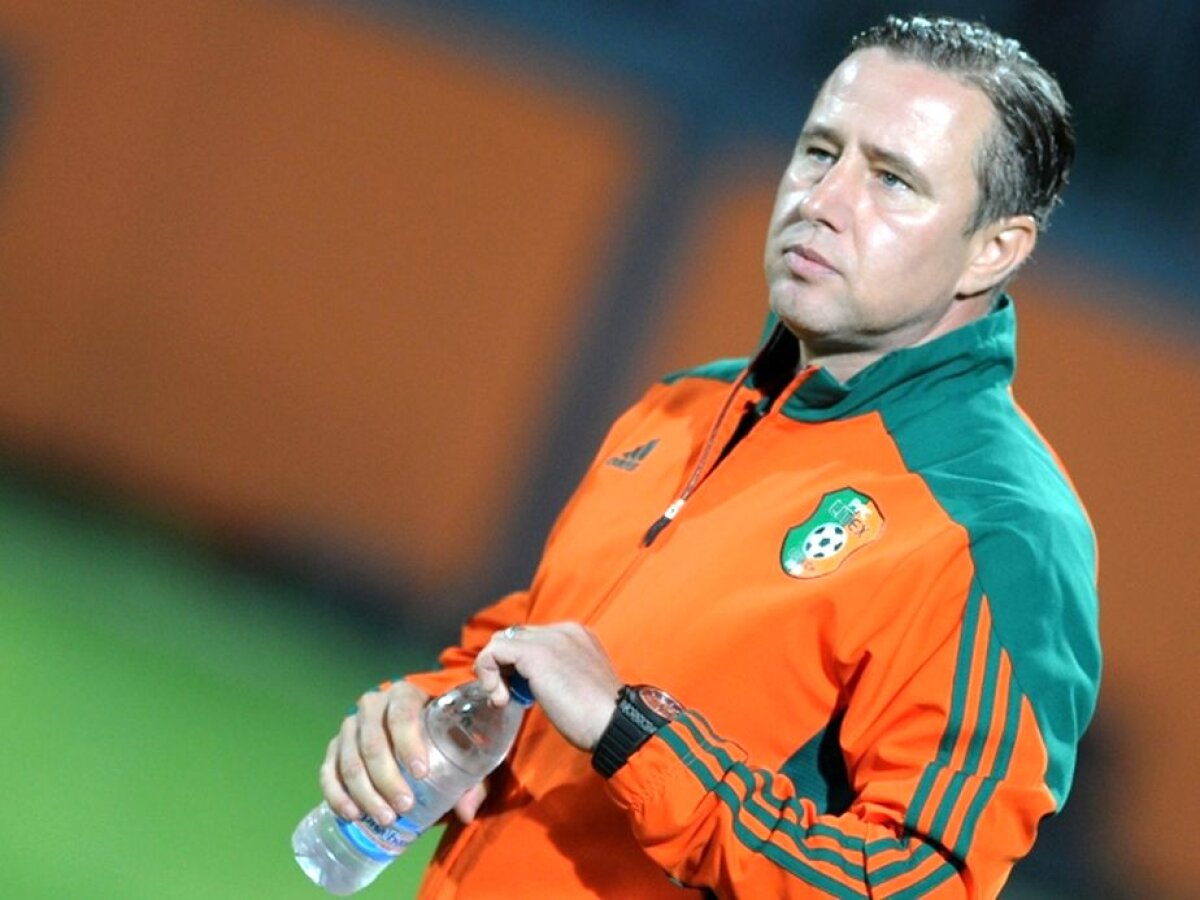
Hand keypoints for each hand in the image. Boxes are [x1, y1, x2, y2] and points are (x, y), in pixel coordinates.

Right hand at [319, 680, 489, 825]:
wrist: (411, 726)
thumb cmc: (441, 734)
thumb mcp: (460, 746)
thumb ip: (470, 776)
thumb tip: (466, 813)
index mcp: (404, 694)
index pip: (402, 715)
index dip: (408, 743)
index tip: (421, 773)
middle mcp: (372, 705)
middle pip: (373, 743)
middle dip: (387, 779)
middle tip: (404, 806)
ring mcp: (350, 726)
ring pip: (350, 760)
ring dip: (366, 793)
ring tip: (385, 818)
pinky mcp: (334, 747)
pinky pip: (328, 771)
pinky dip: (337, 795)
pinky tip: (352, 814)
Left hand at [474, 622, 621, 750]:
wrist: (615, 724)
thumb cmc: (598, 717)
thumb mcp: (578, 685)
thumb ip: (558, 673)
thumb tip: (532, 680)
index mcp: (576, 635)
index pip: (531, 639)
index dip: (516, 666)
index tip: (518, 693)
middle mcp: (563, 630)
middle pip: (513, 637)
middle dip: (503, 667)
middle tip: (507, 696)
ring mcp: (549, 639)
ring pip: (500, 642)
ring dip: (493, 672)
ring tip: (503, 699)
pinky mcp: (534, 654)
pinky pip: (494, 652)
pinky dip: (487, 673)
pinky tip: (500, 697)